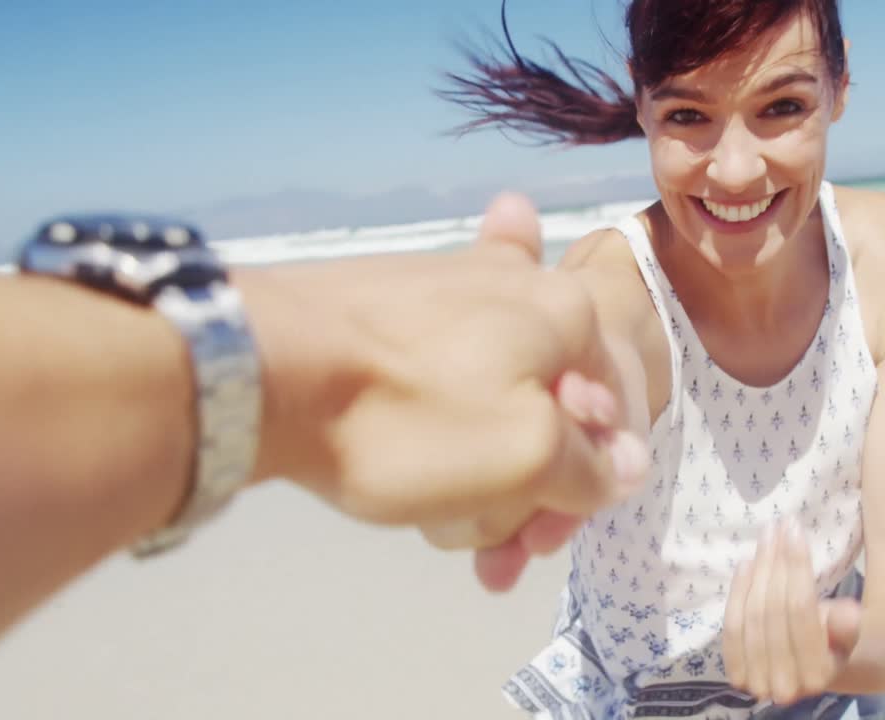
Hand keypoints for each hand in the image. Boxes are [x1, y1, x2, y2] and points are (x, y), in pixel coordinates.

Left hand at [236, 193, 646, 570]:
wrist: (257, 366)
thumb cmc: (407, 417)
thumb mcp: (525, 458)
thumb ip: (592, 468)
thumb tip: (627, 465)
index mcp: (566, 311)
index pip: (618, 414)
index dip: (591, 489)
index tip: (539, 541)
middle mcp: (515, 287)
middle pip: (554, 407)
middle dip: (529, 488)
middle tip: (492, 556)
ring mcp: (445, 289)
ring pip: (492, 401)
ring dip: (477, 473)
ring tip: (436, 523)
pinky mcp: (386, 308)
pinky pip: (438, 381)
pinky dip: (435, 430)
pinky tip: (410, 462)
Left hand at [723, 520, 861, 705]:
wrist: (816, 668)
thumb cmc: (835, 641)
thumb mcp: (849, 633)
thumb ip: (846, 626)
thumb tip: (848, 615)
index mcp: (818, 676)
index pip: (801, 610)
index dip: (796, 566)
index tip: (795, 529)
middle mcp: (784, 686)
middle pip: (771, 610)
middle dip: (775, 562)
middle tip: (778, 526)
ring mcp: (755, 683)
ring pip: (750, 615)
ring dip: (757, 570)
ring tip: (766, 537)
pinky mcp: (735, 674)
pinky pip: (731, 625)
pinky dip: (737, 592)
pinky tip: (746, 563)